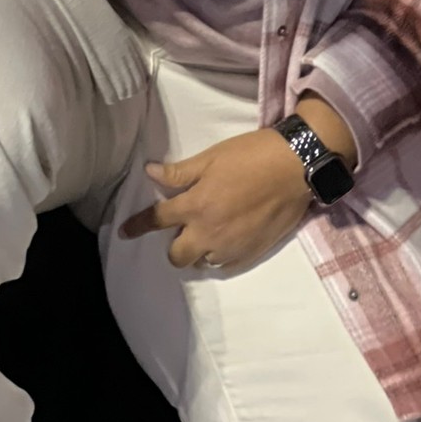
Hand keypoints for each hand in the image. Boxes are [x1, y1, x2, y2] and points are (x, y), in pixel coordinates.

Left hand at [118, 129, 313, 270]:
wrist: (296, 167)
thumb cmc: (252, 155)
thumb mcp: (212, 157)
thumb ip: (180, 172)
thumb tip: (149, 172)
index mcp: (196, 206)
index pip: (157, 220)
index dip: (137, 226)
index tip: (124, 232)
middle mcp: (209, 233)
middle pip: (177, 256)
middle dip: (174, 246)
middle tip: (184, 228)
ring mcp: (231, 247)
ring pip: (202, 263)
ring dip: (199, 250)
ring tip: (210, 231)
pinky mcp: (251, 254)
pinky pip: (225, 266)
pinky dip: (220, 256)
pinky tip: (228, 238)